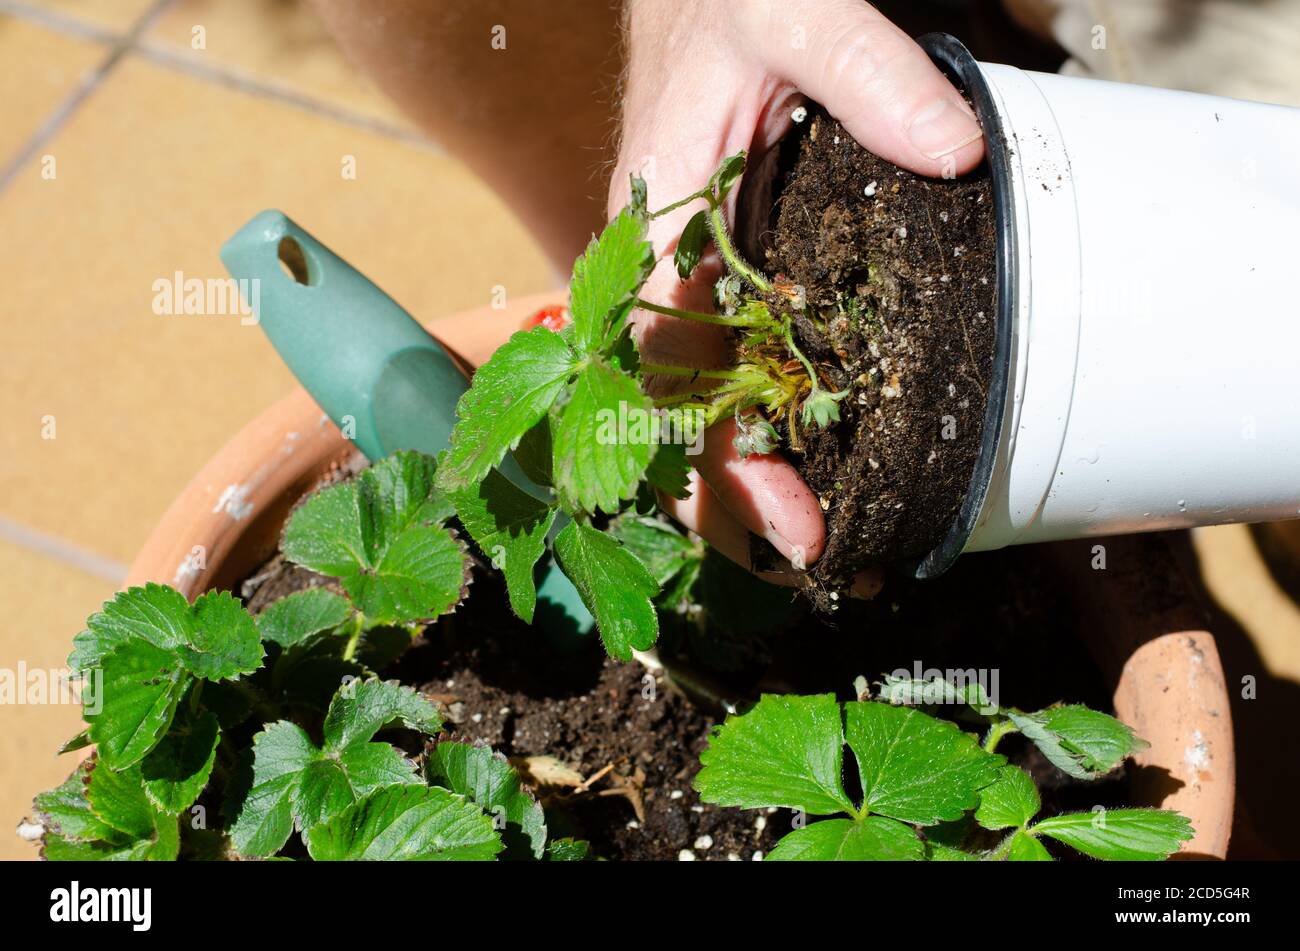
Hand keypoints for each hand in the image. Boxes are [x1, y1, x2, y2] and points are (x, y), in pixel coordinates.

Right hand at [609, 0, 983, 590]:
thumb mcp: (801, 12)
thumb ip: (872, 75)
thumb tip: (954, 154)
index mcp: (657, 226)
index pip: (673, 373)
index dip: (724, 459)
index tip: (792, 525)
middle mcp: (663, 265)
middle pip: (683, 410)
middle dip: (740, 494)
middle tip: (825, 559)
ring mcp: (691, 270)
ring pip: (706, 392)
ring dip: (753, 467)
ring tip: (825, 535)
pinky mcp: (724, 264)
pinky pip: (736, 352)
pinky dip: (770, 412)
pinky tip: (816, 451)